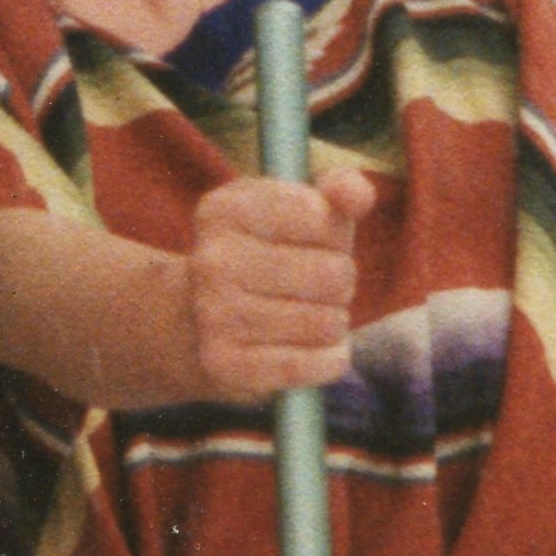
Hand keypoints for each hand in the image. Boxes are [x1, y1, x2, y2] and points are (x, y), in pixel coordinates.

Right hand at [180, 164, 378, 402]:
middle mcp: (211, 260)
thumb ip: (338, 191)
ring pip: (328, 323)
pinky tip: (310, 349)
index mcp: (223, 209)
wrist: (198, 321)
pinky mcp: (226, 364)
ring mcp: (213, 314)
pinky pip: (317, 364)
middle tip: (314, 285)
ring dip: (333, 323)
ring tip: (306, 315)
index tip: (312, 240)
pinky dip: (328, 359)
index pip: (319, 216)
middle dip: (340, 282)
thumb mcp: (299, 211)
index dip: (333, 233)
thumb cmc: (269, 256)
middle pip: (333, 274)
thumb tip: (357, 194)